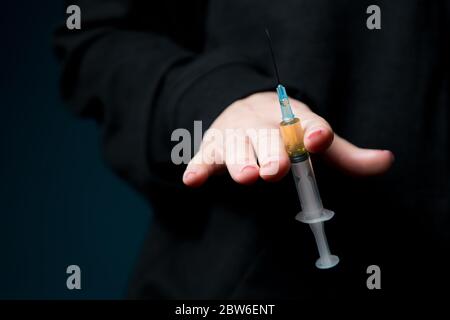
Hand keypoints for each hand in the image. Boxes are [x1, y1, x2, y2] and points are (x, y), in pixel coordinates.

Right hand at [183, 92, 393, 186]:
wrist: (244, 106)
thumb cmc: (284, 130)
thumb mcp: (314, 136)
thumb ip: (347, 155)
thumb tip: (386, 161)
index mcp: (292, 120)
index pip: (306, 123)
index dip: (313, 132)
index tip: (319, 138)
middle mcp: (263, 125)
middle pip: (267, 138)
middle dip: (272, 153)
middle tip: (275, 169)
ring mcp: (235, 136)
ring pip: (235, 147)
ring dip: (238, 160)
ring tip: (245, 175)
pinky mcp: (212, 148)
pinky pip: (203, 158)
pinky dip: (197, 167)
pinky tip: (193, 179)